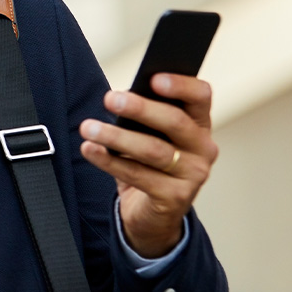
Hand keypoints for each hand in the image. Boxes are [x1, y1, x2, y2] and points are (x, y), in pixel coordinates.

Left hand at [78, 75, 218, 258]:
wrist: (152, 214)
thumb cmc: (149, 164)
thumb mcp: (151, 136)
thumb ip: (145, 117)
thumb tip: (121, 97)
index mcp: (199, 125)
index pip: (200, 97)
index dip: (181, 85)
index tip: (153, 78)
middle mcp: (203, 148)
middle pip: (175, 122)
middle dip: (140, 108)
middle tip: (110, 99)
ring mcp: (193, 175)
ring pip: (153, 150)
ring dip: (116, 136)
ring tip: (88, 127)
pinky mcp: (175, 198)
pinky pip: (138, 175)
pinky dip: (109, 161)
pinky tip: (90, 149)